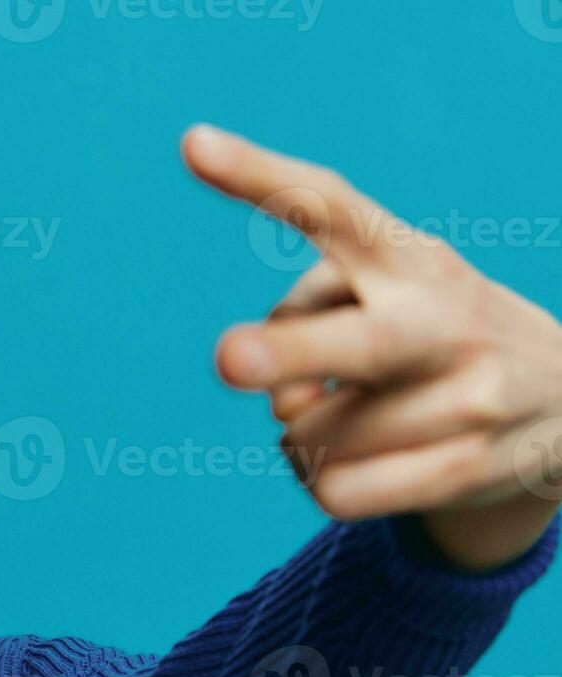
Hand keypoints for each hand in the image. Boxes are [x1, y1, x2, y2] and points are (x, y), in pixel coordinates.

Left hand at [183, 124, 561, 569]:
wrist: (560, 400)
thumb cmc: (422, 331)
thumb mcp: (378, 292)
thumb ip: (306, 318)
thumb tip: (283, 405)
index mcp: (406, 257)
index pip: (330, 206)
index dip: (259, 176)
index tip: (192, 144)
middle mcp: (442, 318)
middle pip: (355, 343)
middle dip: (289, 353)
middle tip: (227, 360)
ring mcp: (468, 397)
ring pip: (314, 437)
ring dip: (296, 436)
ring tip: (342, 417)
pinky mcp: (470, 467)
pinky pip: (337, 490)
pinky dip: (316, 480)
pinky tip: (350, 461)